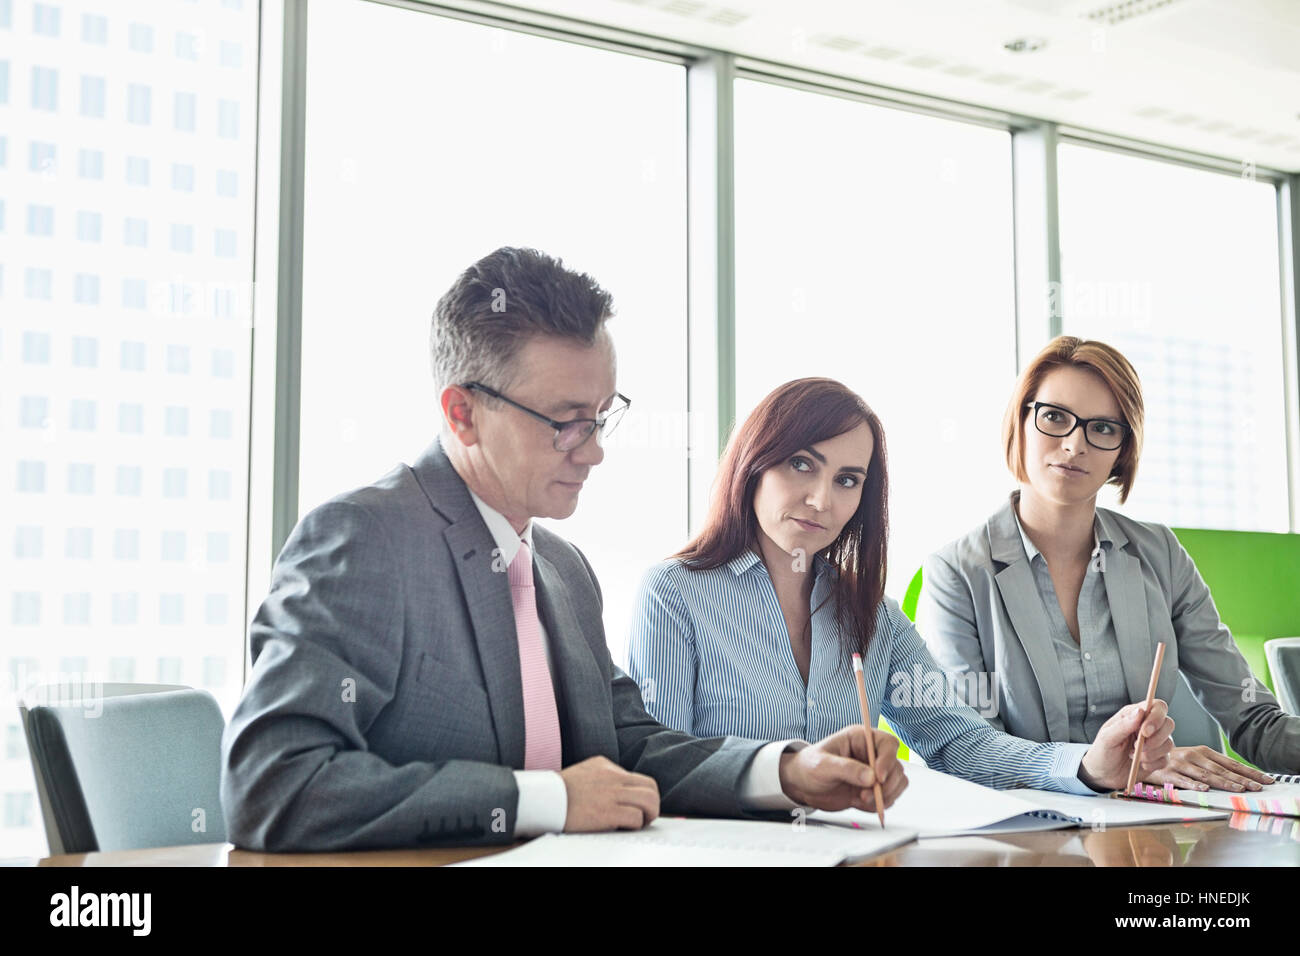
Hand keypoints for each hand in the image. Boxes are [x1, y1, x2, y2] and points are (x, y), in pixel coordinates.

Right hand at [559, 756, 658, 831]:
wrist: (543, 800)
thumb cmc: (558, 791)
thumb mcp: (583, 772)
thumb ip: (602, 777)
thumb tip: (618, 790)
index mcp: (606, 766)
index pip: (639, 778)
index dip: (644, 795)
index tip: (640, 807)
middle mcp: (613, 777)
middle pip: (650, 788)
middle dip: (653, 805)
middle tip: (646, 817)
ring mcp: (611, 793)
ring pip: (649, 801)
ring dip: (649, 815)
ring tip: (639, 823)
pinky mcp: (608, 812)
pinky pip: (635, 817)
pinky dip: (635, 825)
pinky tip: (625, 828)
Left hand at [778, 725, 907, 811]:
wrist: (802, 785)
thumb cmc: (809, 766)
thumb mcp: (823, 765)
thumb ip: (847, 769)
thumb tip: (871, 777)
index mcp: (861, 739)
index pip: (888, 743)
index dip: (888, 760)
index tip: (878, 777)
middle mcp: (871, 754)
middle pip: (896, 766)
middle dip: (886, 784)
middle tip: (866, 795)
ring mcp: (874, 773)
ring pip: (897, 783)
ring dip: (884, 796)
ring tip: (861, 800)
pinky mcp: (873, 789)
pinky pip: (889, 798)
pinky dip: (879, 804)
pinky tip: (859, 803)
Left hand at [1079, 699, 1174, 791]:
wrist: (1103, 775)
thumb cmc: (1102, 752)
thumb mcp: (1107, 738)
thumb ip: (1123, 725)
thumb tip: (1140, 711)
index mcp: (1134, 715)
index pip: (1157, 706)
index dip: (1156, 717)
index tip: (1145, 732)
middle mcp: (1148, 726)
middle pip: (1169, 723)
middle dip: (1156, 738)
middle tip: (1137, 747)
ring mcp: (1155, 742)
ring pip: (1169, 743)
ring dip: (1151, 753)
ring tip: (1133, 755)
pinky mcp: (1158, 758)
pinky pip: (1166, 759)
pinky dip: (1153, 763)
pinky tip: (1140, 764)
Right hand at [1146, 746, 1271, 792]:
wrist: (1142, 754)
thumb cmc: (1173, 760)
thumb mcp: (1194, 758)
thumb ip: (1212, 765)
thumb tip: (1239, 777)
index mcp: (1203, 751)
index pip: (1231, 763)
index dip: (1249, 772)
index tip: (1266, 780)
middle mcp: (1193, 755)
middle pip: (1222, 769)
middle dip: (1242, 779)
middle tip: (1258, 788)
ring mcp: (1180, 764)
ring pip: (1206, 774)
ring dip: (1224, 783)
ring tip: (1239, 790)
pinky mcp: (1166, 772)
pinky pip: (1182, 779)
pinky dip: (1193, 784)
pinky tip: (1204, 789)